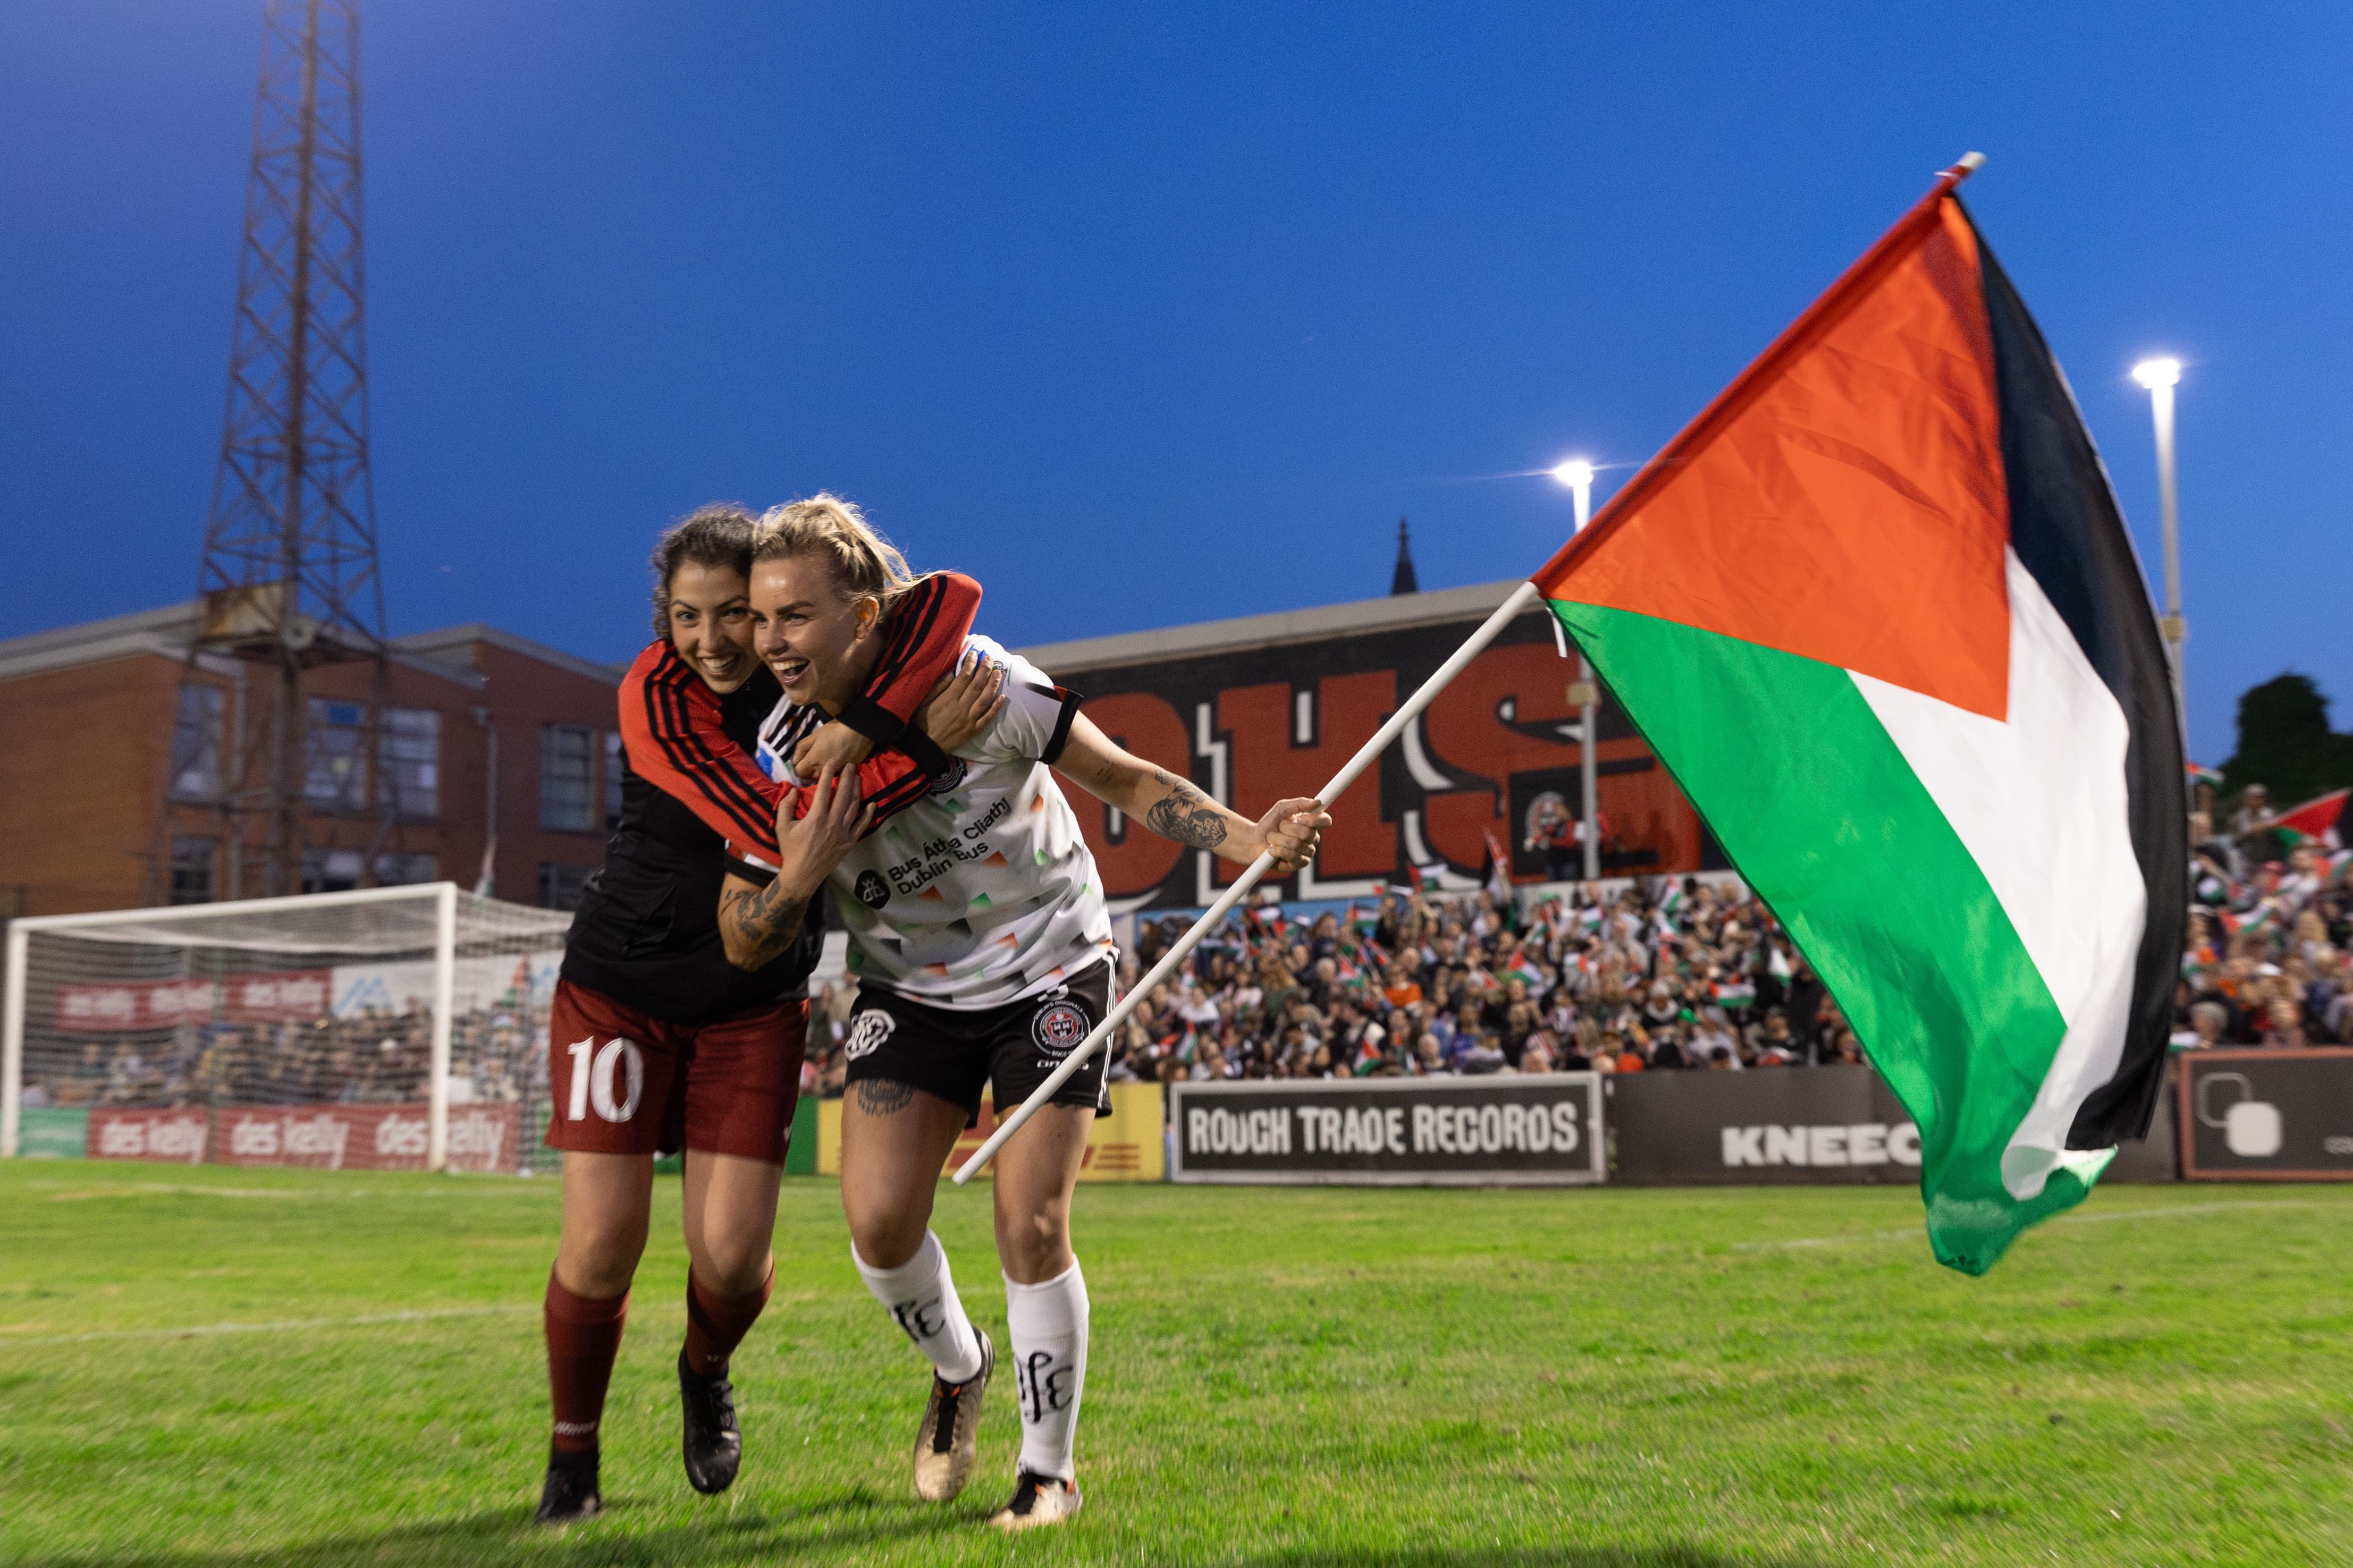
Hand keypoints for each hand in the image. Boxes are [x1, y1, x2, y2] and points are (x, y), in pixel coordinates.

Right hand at [773, 762, 873, 895]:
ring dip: (857, 790)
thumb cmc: (791, 850)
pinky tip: (872, 803)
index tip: (833, 762)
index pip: (824, 789)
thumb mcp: (782, 827)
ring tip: (858, 777)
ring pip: (854, 806)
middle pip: (843, 794)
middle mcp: (832, 822)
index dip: (829, 773)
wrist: (803, 874)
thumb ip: (786, 806)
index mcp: (816, 817)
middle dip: (847, 777)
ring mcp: (843, 832)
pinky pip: (862, 825)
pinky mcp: (850, 842)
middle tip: (851, 764)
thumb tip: (793, 789)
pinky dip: (868, 814)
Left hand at [792, 720, 872, 777]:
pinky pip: (832, 777)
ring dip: (818, 774)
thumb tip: (794, 760)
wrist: (859, 733)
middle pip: (808, 778)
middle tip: (811, 761)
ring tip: (822, 764)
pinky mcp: (844, 774)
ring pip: (821, 779)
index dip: (797, 766)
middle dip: (807, 772)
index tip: (801, 760)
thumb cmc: (834, 732)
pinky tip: (833, 765)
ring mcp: (833, 775)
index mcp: (812, 762)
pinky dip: (830, 773)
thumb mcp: (814, 735)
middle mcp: (821, 772)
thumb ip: (801, 748)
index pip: (798, 772)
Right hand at [915, 650, 1006, 753]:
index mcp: (948, 699)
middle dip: (985, 670)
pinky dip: (996, 707)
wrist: (924, 747)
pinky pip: (987, 718)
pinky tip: (1002, 697)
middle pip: (977, 686)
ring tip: (999, 673)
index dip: (971, 664)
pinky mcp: (973, 730)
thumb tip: (952, 672)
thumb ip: (938, 687)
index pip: (963, 677)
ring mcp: (969, 720)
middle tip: (990, 659)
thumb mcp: (923, 701)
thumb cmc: (921, 722)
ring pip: (985, 700)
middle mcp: (961, 708)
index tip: (975, 654)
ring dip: (993, 685)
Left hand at [1256, 796, 1329, 872]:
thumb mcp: (1281, 808)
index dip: (1314, 820)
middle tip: (1279, 828)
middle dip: (1287, 828)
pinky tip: (1272, 850)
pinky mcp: (1299, 864)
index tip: (1300, 818)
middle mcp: (1313, 838)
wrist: (1254, 841)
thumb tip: (1317, 802)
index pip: (1325, 821)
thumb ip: (1299, 804)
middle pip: (1308, 833)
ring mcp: (1307, 852)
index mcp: (1312, 824)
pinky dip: (1277, 850)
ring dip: (1278, 839)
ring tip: (1272, 839)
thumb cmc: (1270, 824)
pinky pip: (1291, 856)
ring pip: (1296, 844)